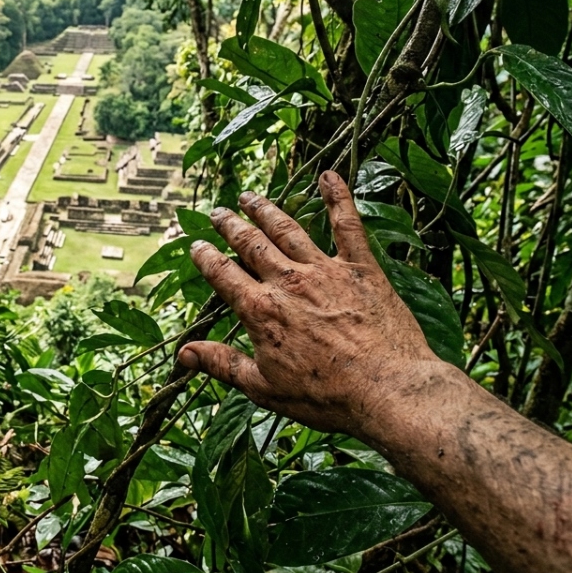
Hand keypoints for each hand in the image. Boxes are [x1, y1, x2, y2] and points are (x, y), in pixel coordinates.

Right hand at [178, 171, 447, 435]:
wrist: (388, 390)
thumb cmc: (326, 396)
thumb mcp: (264, 388)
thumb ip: (222, 365)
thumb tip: (183, 354)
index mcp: (261, 312)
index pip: (223, 275)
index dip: (206, 258)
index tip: (197, 246)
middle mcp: (288, 282)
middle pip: (252, 244)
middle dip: (231, 226)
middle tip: (218, 212)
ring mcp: (325, 271)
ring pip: (288, 229)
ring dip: (266, 210)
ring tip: (250, 196)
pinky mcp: (362, 268)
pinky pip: (347, 225)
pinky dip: (338, 198)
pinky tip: (330, 176)